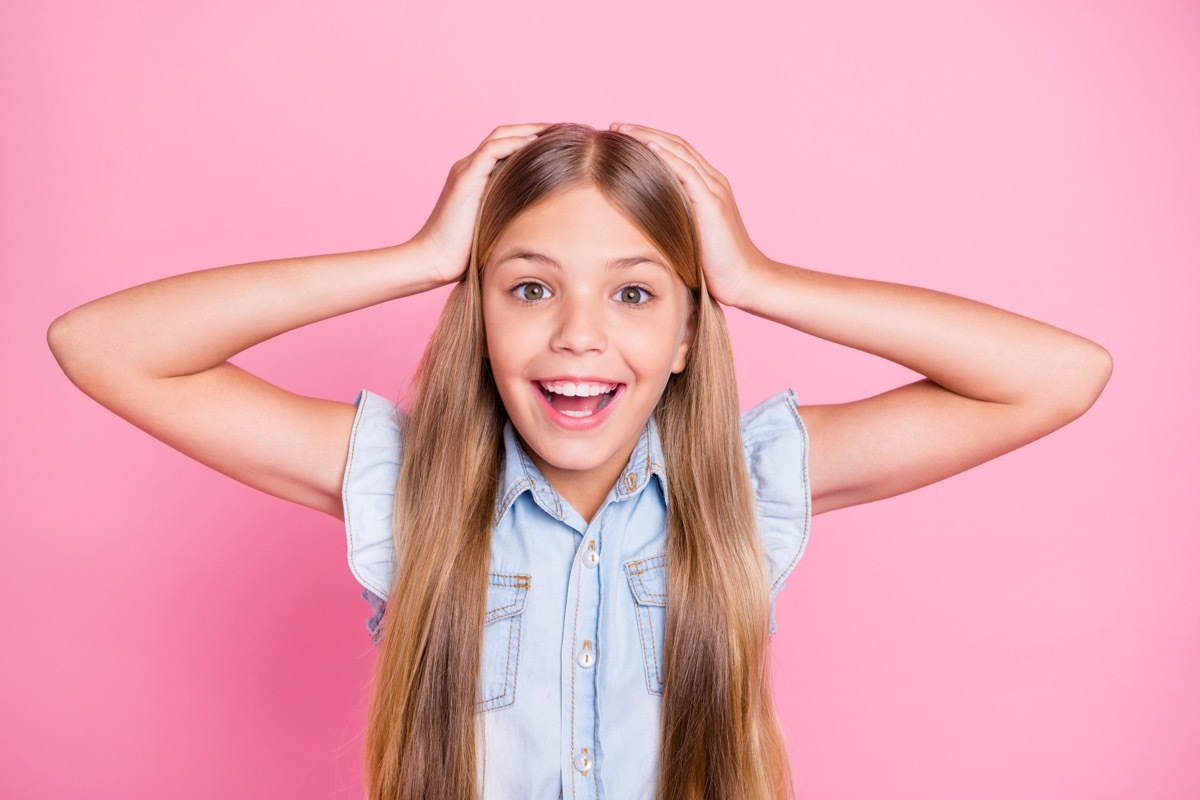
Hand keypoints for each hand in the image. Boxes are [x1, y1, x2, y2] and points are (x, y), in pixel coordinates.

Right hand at [410, 123, 550, 285]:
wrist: (434, 261)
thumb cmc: (465, 254)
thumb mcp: (498, 228)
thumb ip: (514, 214)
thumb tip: (546, 221)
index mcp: (477, 176)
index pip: (507, 146)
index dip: (533, 140)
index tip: (561, 144)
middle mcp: (470, 167)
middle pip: (506, 134)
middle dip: (536, 129)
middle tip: (566, 131)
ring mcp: (466, 170)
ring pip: (500, 136)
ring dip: (530, 130)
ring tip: (557, 131)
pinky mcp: (465, 177)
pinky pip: (492, 149)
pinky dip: (514, 143)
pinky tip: (536, 144)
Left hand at [608, 122, 766, 307]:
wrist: (745, 280)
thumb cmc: (716, 266)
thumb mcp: (688, 235)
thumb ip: (672, 219)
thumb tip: (639, 220)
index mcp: (708, 187)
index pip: (677, 152)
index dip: (650, 140)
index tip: (623, 135)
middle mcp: (713, 182)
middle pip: (676, 144)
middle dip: (644, 132)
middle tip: (616, 126)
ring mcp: (714, 190)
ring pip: (680, 152)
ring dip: (649, 138)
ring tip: (624, 130)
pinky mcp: (712, 204)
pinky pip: (687, 172)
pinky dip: (667, 156)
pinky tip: (647, 147)